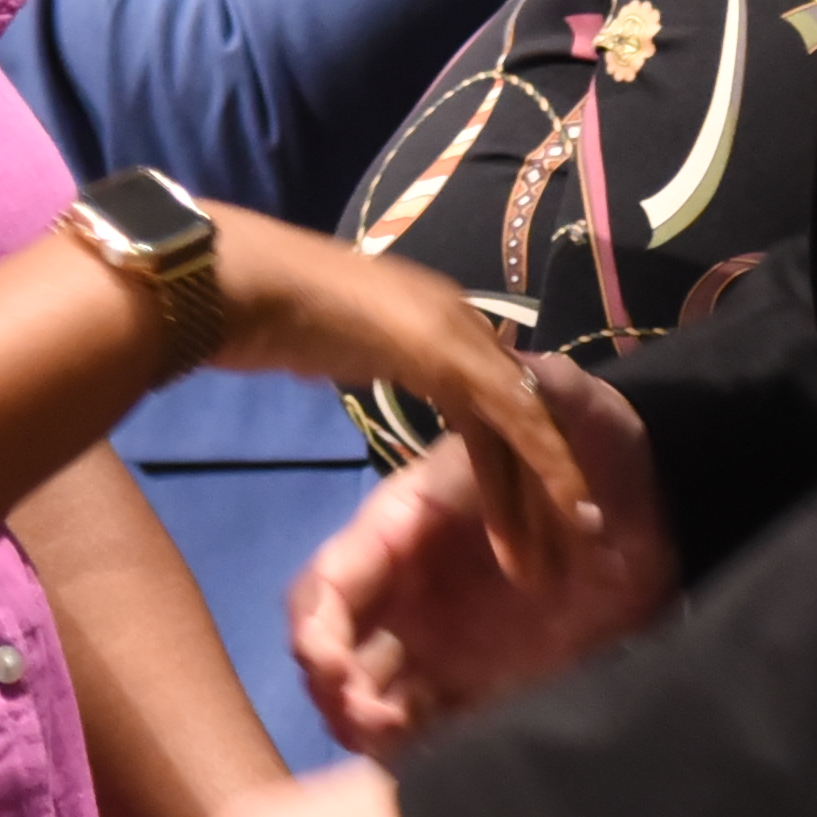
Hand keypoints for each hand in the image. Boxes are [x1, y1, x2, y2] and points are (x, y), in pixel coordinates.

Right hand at [205, 212, 598, 594]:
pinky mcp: (449, 352)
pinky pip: (513, 415)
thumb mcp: (321, 339)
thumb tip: (336, 360)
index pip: (487, 392)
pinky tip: (567, 502)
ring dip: (549, 477)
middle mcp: (454, 316)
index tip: (532, 501)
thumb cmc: (257, 312)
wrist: (241, 284)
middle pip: (516, 406)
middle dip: (542, 470)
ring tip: (576, 532)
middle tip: (571, 528)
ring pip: (523, 414)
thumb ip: (348, 350)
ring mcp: (454, 329)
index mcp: (427, 315)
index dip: (513, 448)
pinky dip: (543, 459)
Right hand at [293, 369, 676, 756]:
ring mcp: (437, 646)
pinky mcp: (476, 688)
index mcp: (404, 531)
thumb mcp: (576, 410)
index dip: (316, 626)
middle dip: (331, 691)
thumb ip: (549, 391)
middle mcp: (405, 596)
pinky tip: (429, 761)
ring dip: (362, 728)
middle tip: (371, 719)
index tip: (331, 664)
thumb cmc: (598, 454)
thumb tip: (531, 373)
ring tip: (397, 740)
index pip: (330, 584)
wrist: (652, 510)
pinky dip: (408, 753)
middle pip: (330, 654)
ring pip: (364, 701)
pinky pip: (421, 734)